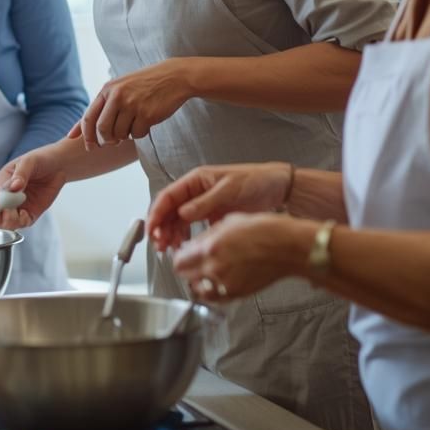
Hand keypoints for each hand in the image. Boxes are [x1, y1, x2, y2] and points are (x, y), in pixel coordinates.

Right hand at [0, 146, 65, 230]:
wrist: (59, 165)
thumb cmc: (38, 160)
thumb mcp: (28, 162)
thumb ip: (20, 175)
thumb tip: (14, 187)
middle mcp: (5, 198)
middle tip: (0, 212)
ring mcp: (17, 207)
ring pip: (4, 221)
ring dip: (6, 220)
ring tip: (14, 211)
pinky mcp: (30, 214)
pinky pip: (21, 223)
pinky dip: (20, 222)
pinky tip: (24, 214)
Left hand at [80, 58, 193, 148]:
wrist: (174, 77)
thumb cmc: (144, 85)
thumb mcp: (119, 89)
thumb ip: (100, 108)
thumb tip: (73, 134)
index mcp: (107, 89)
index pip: (88, 118)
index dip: (86, 136)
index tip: (89, 147)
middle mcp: (117, 96)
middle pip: (102, 130)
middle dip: (106, 140)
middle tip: (113, 141)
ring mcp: (132, 105)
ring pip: (120, 134)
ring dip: (125, 135)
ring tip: (133, 124)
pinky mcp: (147, 114)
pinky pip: (137, 134)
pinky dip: (140, 133)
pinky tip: (146, 121)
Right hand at [147, 162, 292, 252]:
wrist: (277, 187)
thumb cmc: (255, 181)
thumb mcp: (229, 190)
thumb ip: (205, 202)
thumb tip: (183, 213)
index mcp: (196, 180)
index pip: (168, 196)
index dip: (157, 213)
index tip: (152, 229)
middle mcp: (196, 192)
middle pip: (170, 210)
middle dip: (162, 228)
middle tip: (160, 245)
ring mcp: (203, 205)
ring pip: (178, 220)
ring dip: (171, 234)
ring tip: (170, 249)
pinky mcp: (212, 216)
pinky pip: (192, 227)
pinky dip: (185, 237)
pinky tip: (184, 246)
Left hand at [170, 213, 312, 301]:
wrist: (289, 248)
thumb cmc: (266, 231)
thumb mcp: (230, 222)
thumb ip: (208, 235)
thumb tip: (195, 243)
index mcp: (211, 248)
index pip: (179, 260)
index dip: (180, 255)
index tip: (183, 252)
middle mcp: (215, 268)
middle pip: (184, 276)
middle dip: (186, 268)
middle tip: (192, 261)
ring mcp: (226, 284)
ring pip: (198, 289)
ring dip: (198, 281)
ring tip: (206, 271)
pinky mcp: (238, 293)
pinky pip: (216, 297)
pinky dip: (213, 290)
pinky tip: (219, 280)